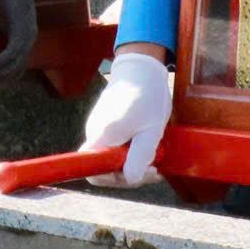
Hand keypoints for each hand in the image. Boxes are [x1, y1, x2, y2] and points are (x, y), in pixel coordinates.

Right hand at [0, 0, 38, 78]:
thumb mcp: (5, 16)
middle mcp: (30, 38)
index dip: (7, 74)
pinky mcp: (21, 30)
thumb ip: (4, 28)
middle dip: (3, 77)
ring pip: (16, 63)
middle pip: (19, 68)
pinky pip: (11, 54)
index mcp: (26, 35)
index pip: (21, 64)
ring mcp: (27, 35)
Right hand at [79, 51, 171, 185]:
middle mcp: (95, 132)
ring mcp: (97, 127)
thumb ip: (140, 157)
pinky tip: (146, 144)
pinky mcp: (103, 122)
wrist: (140, 67)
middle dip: (130, 173)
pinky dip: (128, 150)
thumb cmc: (148, 95)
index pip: (94, 173)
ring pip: (109, 156)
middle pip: (104, 168)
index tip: (136, 174)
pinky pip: (111, 144)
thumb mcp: (152, 130)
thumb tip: (131, 180)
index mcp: (104, 136)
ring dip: (131, 161)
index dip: (113, 181)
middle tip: (155, 169)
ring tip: (155, 154)